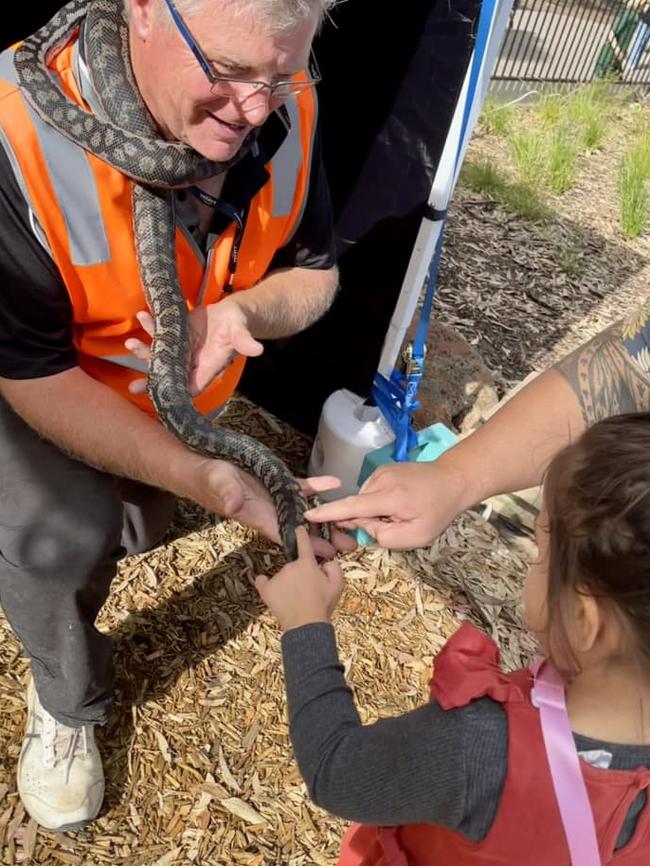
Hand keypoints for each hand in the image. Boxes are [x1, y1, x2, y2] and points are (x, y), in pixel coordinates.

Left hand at [124, 301, 263, 395]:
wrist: (233, 313)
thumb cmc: (239, 324)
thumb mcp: (241, 331)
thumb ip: (245, 341)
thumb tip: (258, 349)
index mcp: (208, 366)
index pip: (192, 385)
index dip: (177, 392)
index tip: (161, 397)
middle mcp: (192, 361)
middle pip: (170, 374)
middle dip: (151, 380)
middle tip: (133, 387)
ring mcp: (182, 348)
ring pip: (160, 355)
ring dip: (145, 352)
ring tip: (129, 343)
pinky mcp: (177, 334)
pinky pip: (160, 333)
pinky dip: (151, 326)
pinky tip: (142, 316)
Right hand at [193, 462, 355, 557]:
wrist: (204, 467)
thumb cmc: (209, 478)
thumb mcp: (218, 484)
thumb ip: (227, 495)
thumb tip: (233, 507)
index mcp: (259, 515)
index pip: (286, 534)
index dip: (307, 544)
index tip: (329, 554)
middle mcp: (271, 510)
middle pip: (302, 528)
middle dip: (325, 536)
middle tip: (351, 545)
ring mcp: (276, 497)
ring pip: (305, 509)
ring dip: (326, 516)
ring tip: (350, 522)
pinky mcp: (276, 482)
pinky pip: (300, 487)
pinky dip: (317, 486)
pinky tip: (335, 483)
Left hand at [254, 527, 343, 631]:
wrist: (306, 625)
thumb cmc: (323, 604)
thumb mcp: (338, 585)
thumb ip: (334, 567)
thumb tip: (327, 562)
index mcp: (307, 563)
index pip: (304, 543)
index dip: (301, 534)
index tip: (298, 528)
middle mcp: (290, 566)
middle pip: (295, 565)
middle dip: (301, 574)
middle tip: (308, 590)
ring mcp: (276, 577)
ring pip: (283, 575)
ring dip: (288, 582)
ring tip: (296, 599)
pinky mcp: (266, 590)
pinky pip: (262, 581)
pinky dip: (265, 583)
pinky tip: (268, 587)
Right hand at [304, 459, 467, 549]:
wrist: (451, 479)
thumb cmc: (437, 511)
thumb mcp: (417, 536)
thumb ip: (386, 537)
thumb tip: (365, 527)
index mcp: (390, 497)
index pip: (353, 506)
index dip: (329, 513)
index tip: (308, 515)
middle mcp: (381, 480)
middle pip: (358, 506)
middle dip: (368, 520)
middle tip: (396, 523)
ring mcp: (381, 472)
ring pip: (365, 500)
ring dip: (375, 511)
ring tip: (401, 512)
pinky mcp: (383, 469)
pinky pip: (371, 492)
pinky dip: (378, 502)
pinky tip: (399, 503)